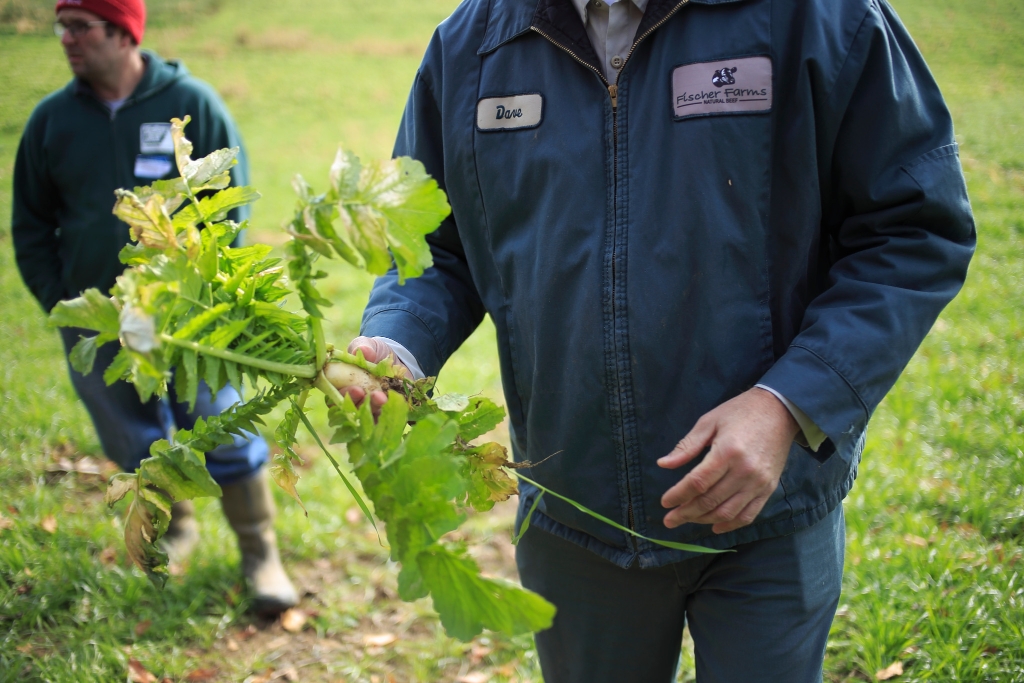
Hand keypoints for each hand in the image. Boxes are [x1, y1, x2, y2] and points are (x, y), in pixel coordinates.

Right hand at [340, 336, 406, 415]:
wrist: (396, 360)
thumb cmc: (374, 353)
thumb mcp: (368, 345)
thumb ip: (363, 346)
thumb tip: (362, 350)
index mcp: (340, 387)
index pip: (335, 398)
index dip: (343, 395)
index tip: (356, 388)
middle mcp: (352, 402)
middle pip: (350, 411)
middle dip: (359, 403)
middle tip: (369, 394)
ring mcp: (367, 411)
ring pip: (366, 418)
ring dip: (373, 409)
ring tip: (382, 398)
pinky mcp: (383, 416)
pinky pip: (382, 421)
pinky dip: (386, 416)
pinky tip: (392, 407)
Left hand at [658, 387, 799, 533]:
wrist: (779, 411)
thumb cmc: (740, 412)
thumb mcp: (709, 421)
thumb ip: (687, 446)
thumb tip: (663, 464)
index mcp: (727, 452)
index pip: (697, 482)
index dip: (678, 495)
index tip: (665, 502)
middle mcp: (744, 471)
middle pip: (710, 501)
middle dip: (685, 513)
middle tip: (669, 519)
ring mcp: (759, 483)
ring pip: (727, 512)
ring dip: (704, 520)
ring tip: (687, 520)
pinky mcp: (769, 489)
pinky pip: (748, 515)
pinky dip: (730, 524)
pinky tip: (715, 526)